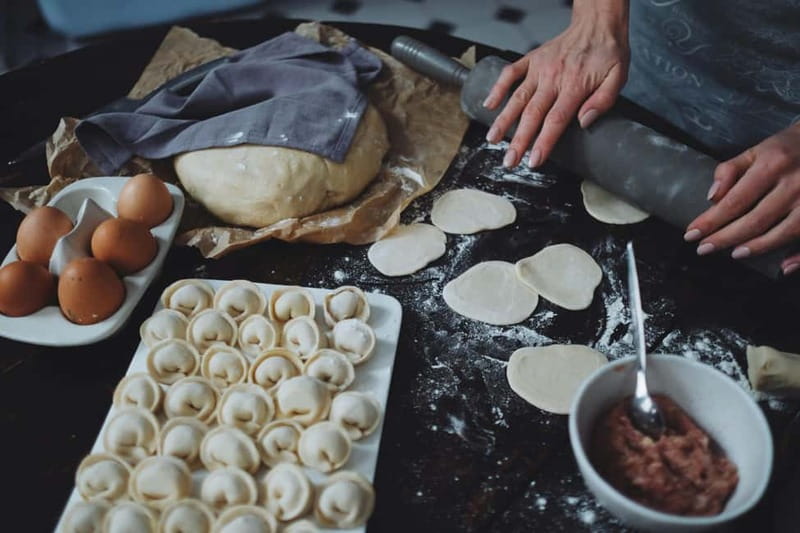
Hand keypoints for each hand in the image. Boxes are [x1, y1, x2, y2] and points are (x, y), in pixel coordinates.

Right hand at [483, 0, 628, 167]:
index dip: (543, 142)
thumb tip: (584, 122)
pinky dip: (497, 88)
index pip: (556, 120)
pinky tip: (488, 105)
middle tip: (509, 161)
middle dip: (519, 141)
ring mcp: (539, 68)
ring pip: (517, 97)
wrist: (597, 24)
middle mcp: (554, 77)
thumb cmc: (608, 53)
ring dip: (503, 120)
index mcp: (576, 85)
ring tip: (492, 139)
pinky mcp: (531, 59)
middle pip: (532, 114)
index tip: (534, 161)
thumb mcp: (618, 76)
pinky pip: (510, 73)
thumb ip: (603, 100)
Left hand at [685, 123, 799, 275]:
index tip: (692, 234)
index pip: (735, 200)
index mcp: (772, 165)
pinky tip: (783, 267)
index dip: (711, 221)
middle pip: (756, 219)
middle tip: (704, 249)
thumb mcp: (755, 151)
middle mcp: (794, 183)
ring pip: (784, 232)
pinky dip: (799, 256)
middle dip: (726, 237)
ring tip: (734, 254)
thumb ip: (730, 171)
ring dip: (757, 247)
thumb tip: (711, 197)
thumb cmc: (785, 150)